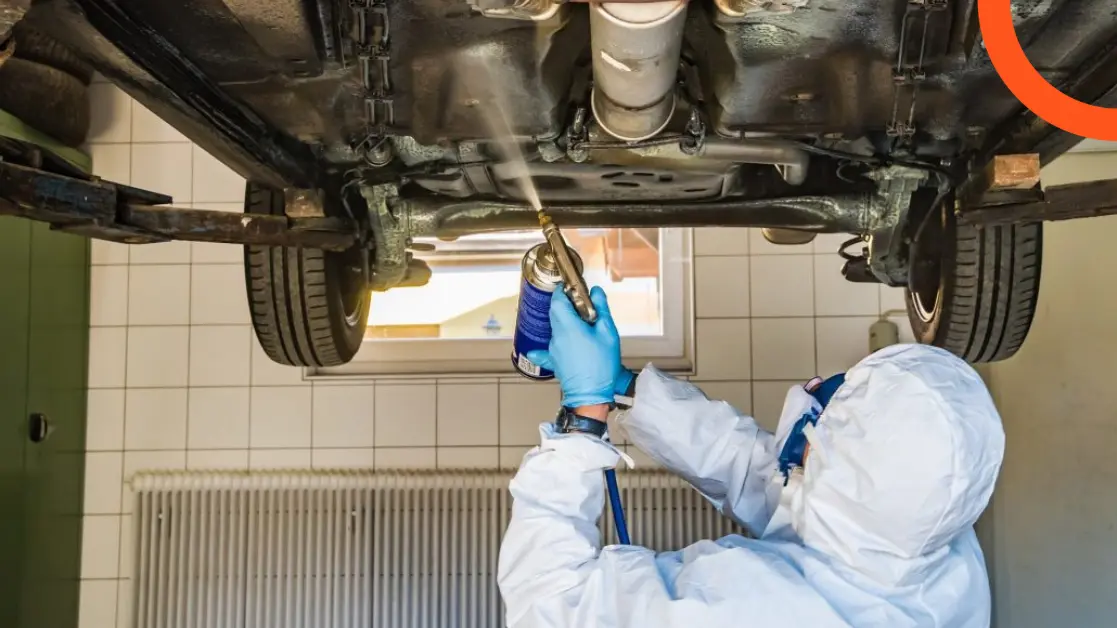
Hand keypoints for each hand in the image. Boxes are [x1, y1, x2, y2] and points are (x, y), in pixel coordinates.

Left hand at [526, 286, 625, 407]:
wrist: (590, 396)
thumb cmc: (601, 366)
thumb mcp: (608, 333)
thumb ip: (601, 309)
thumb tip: (596, 292)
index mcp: (568, 326)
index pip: (557, 299)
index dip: (564, 290)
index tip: (575, 289)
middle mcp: (556, 336)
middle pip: (555, 312)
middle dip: (567, 305)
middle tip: (584, 307)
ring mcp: (552, 349)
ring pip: (555, 327)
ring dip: (566, 322)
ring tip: (584, 327)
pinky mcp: (553, 360)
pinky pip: (548, 347)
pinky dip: (556, 340)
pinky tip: (558, 343)